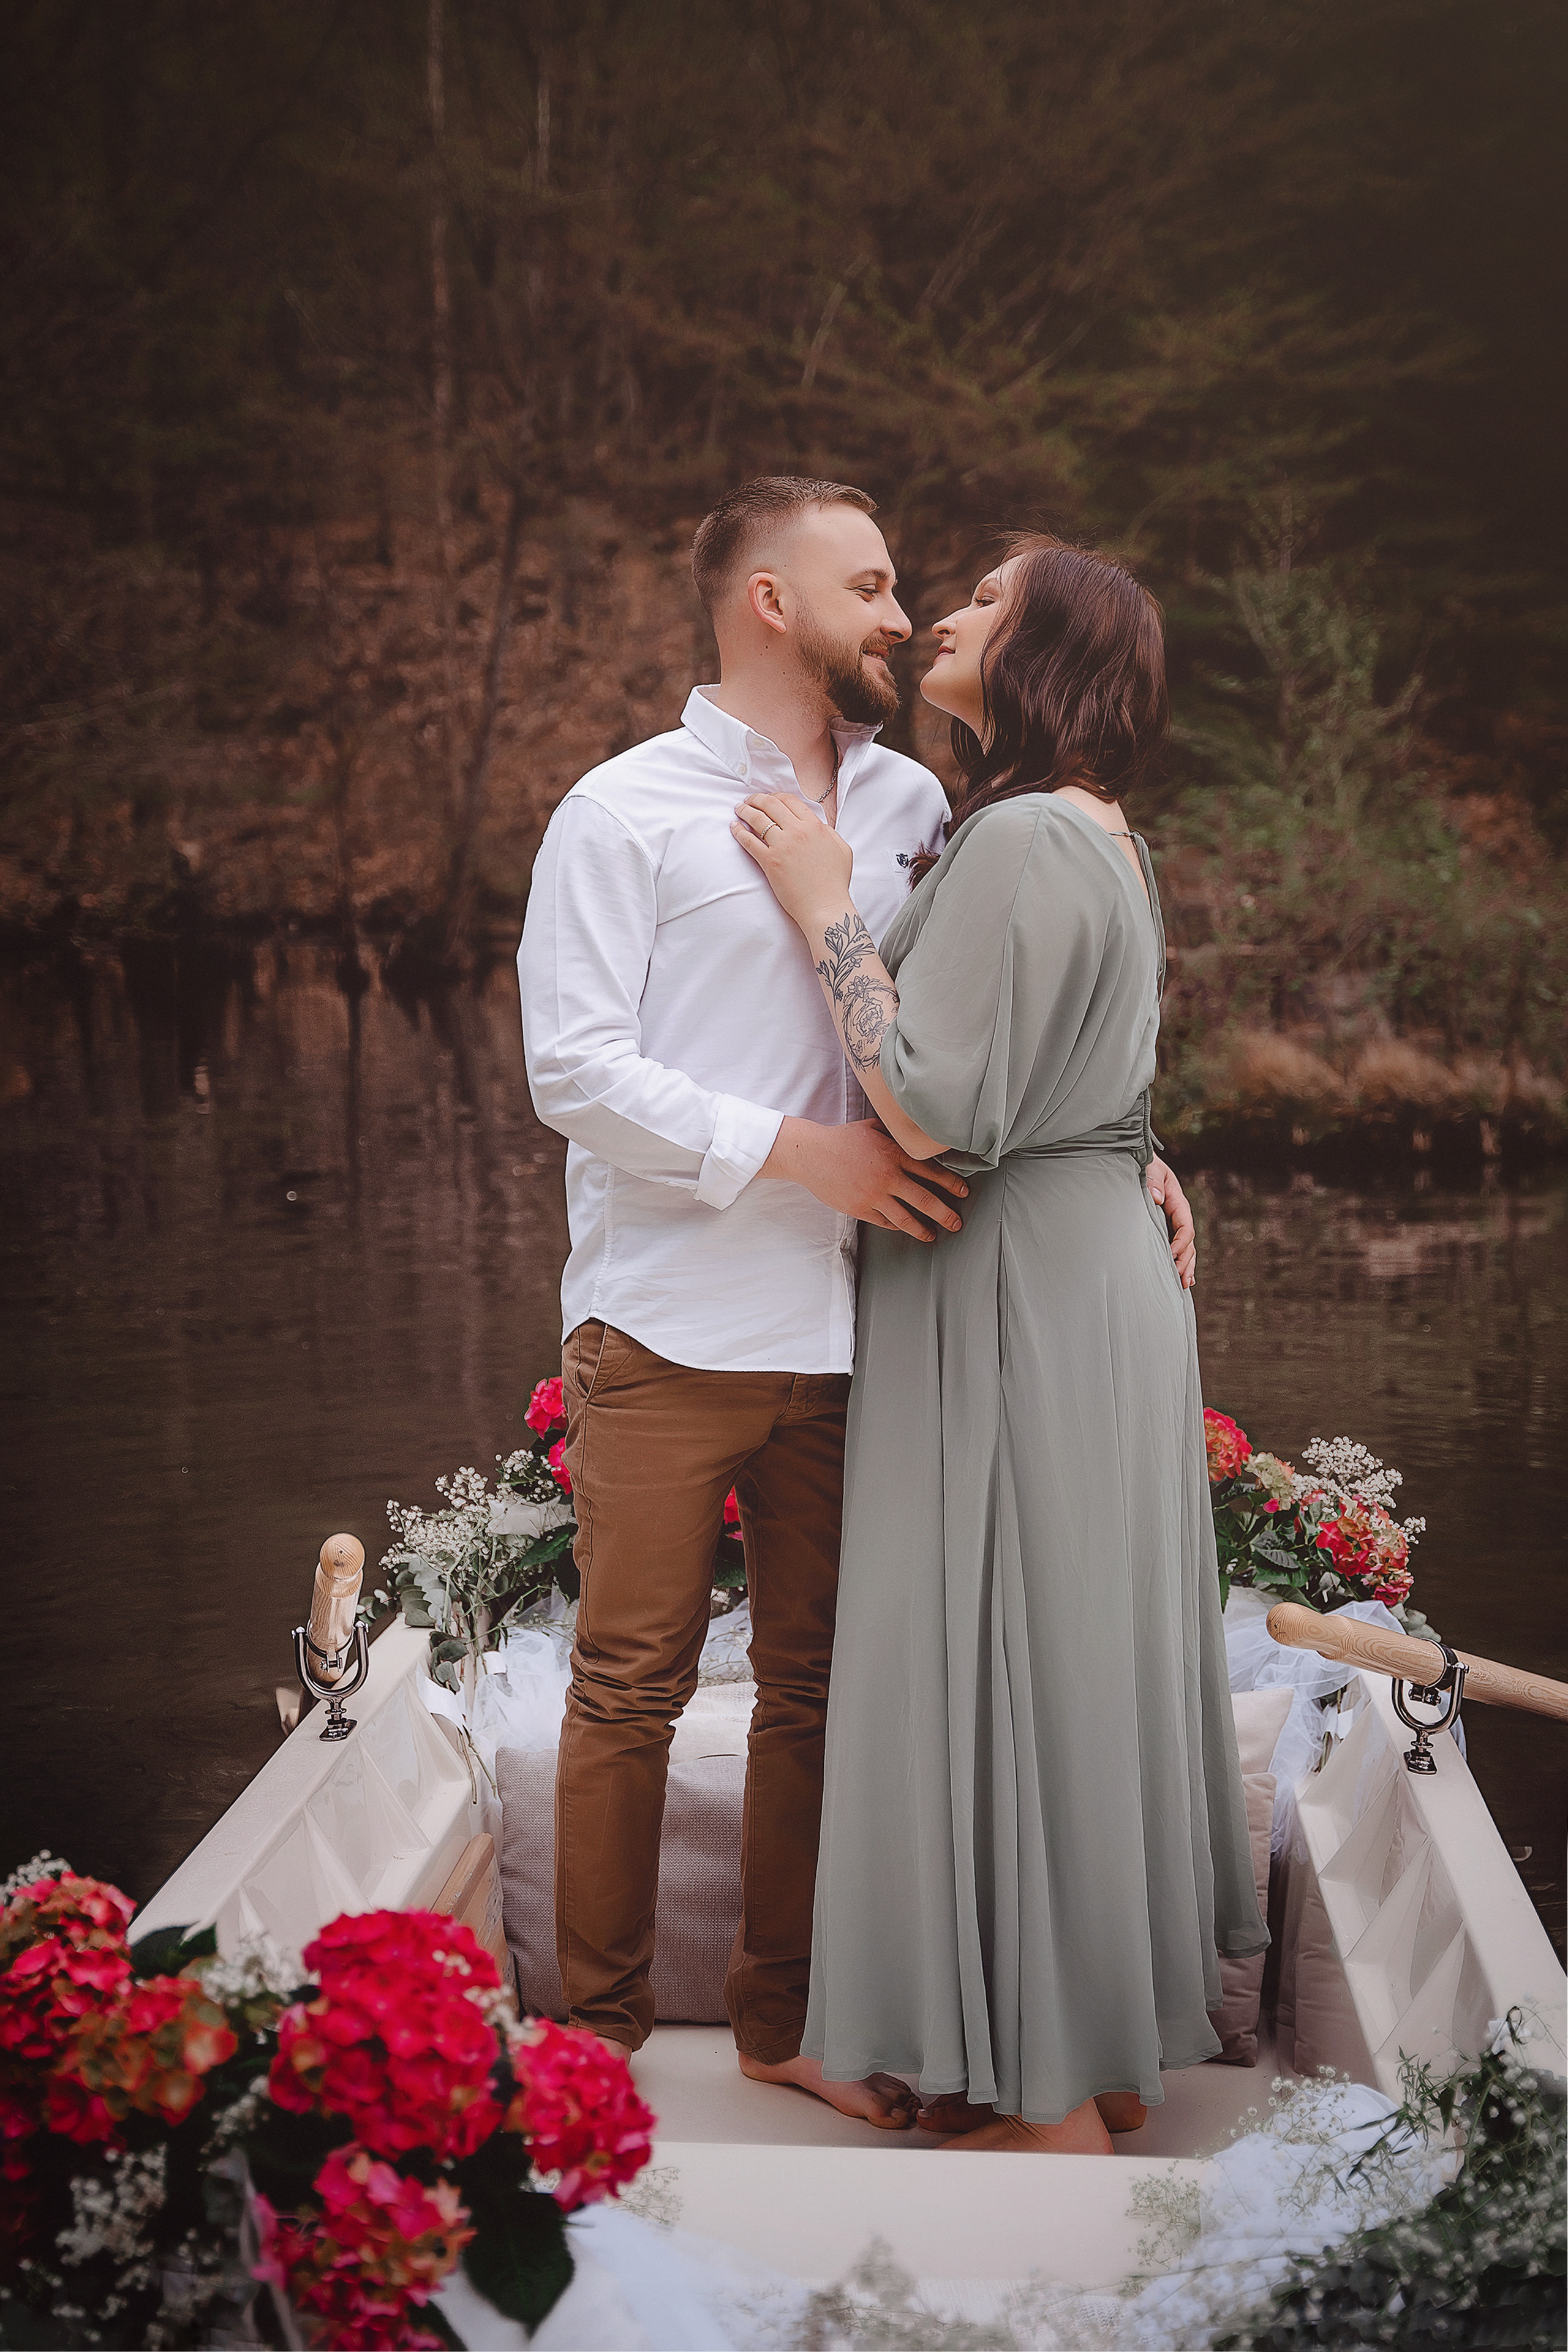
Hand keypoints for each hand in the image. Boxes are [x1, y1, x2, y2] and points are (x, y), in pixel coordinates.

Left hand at [732, 792, 853, 927]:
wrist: (825, 906)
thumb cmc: (835, 882)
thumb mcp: (842, 849)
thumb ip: (829, 833)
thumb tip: (818, 826)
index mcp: (814, 826)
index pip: (790, 800)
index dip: (776, 796)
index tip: (769, 798)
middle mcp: (797, 832)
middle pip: (771, 805)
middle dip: (757, 799)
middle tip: (749, 800)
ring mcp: (781, 846)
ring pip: (758, 819)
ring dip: (746, 811)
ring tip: (739, 809)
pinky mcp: (769, 862)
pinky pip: (749, 841)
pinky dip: (739, 831)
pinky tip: (734, 827)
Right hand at [760, 1117, 967, 1240]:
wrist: (811, 1154)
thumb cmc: (842, 1138)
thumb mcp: (872, 1127)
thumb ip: (895, 1134)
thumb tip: (915, 1134)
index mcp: (894, 1154)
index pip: (931, 1172)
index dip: (950, 1183)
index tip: (963, 1192)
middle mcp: (887, 1176)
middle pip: (925, 1200)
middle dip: (945, 1213)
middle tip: (957, 1223)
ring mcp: (873, 1195)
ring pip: (906, 1218)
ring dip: (923, 1229)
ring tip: (933, 1235)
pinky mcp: (860, 1209)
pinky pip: (884, 1222)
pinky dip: (897, 1227)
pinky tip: (904, 1229)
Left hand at [1146, 1154, 1195, 1288]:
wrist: (1142, 1163)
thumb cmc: (1145, 1165)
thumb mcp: (1150, 1168)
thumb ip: (1153, 1181)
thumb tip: (1158, 1198)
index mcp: (1178, 1203)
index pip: (1185, 1227)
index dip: (1180, 1243)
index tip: (1170, 1255)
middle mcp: (1179, 1216)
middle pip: (1188, 1242)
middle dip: (1186, 1261)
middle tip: (1180, 1279)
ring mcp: (1173, 1223)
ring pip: (1186, 1248)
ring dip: (1186, 1266)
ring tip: (1185, 1284)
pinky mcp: (1165, 1228)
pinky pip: (1176, 1247)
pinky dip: (1181, 1262)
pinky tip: (1183, 1279)